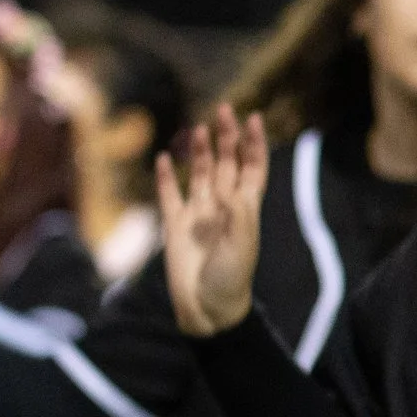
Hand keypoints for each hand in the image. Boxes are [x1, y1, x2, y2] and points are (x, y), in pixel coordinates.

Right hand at [156, 105, 265, 336]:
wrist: (207, 307)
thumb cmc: (231, 277)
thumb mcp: (242, 245)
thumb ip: (238, 214)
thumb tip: (232, 186)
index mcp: (245, 209)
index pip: (252, 168)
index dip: (253, 144)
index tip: (252, 118)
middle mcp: (222, 207)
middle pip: (225, 164)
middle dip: (226, 138)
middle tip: (223, 109)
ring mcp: (197, 215)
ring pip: (198, 175)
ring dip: (199, 152)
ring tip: (197, 129)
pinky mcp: (174, 226)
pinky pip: (168, 196)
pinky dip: (165, 178)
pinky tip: (163, 159)